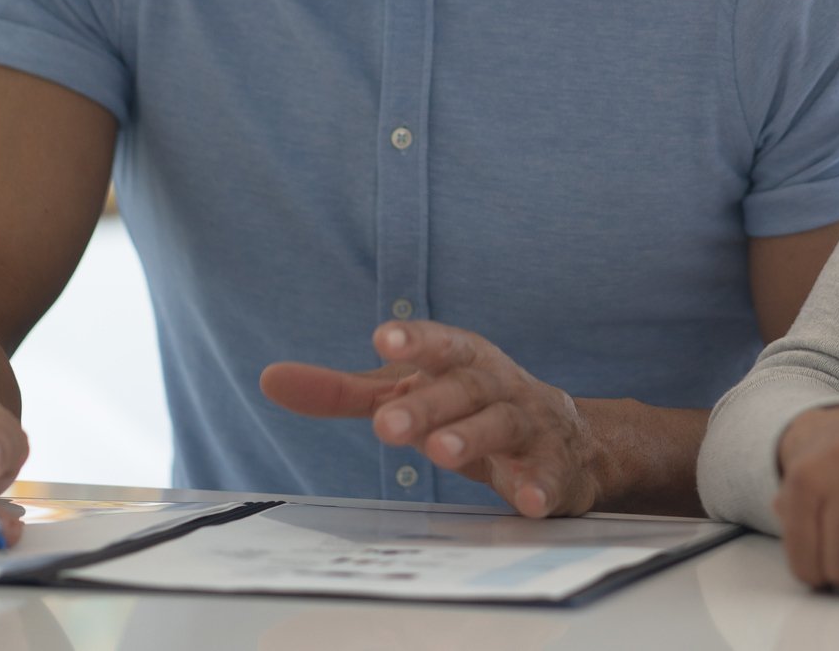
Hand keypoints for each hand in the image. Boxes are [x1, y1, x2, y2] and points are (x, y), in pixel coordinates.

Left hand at [261, 321, 603, 516]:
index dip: (416, 340)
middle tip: (387, 425)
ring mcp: (530, 426)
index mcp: (463, 362)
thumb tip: (269, 378)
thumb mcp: (408, 393)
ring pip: (503, 424)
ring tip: (441, 453)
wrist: (568, 440)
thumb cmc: (469, 407)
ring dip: (473, 435)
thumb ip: (343, 391)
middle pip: (464, 388)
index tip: (384, 338)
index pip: (440, 344)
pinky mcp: (554, 470)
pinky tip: (526, 499)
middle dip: (429, 404)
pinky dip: (540, 486)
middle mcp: (498, 386)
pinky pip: (548, 477)